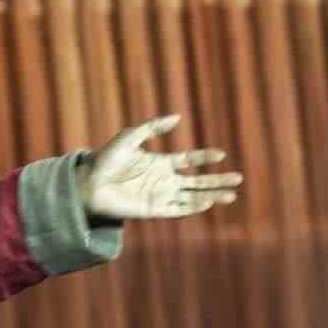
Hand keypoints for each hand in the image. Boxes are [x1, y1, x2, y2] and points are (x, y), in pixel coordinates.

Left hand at [79, 113, 242, 221]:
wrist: (89, 184)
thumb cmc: (106, 158)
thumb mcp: (130, 136)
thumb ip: (153, 127)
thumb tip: (178, 117)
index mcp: (161, 163)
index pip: (189, 160)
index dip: (205, 158)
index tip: (221, 154)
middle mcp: (164, 180)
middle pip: (198, 181)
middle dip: (218, 180)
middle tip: (239, 178)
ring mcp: (161, 196)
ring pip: (193, 197)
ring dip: (212, 195)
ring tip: (232, 194)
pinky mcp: (154, 210)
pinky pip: (179, 209)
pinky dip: (194, 207)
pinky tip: (208, 202)